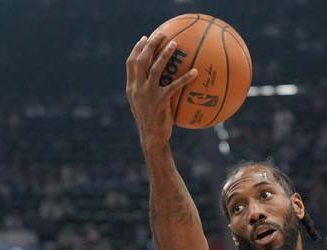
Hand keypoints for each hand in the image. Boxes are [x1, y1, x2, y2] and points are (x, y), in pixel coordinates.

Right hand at [125, 33, 198, 150]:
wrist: (151, 139)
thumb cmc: (151, 123)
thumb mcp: (144, 106)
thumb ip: (147, 91)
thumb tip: (160, 80)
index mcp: (132, 87)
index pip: (130, 63)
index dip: (137, 49)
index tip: (144, 38)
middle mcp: (137, 88)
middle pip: (141, 60)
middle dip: (150, 45)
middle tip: (160, 34)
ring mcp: (148, 94)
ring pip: (155, 68)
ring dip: (165, 54)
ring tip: (175, 43)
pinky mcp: (160, 101)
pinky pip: (174, 86)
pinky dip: (185, 78)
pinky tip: (195, 72)